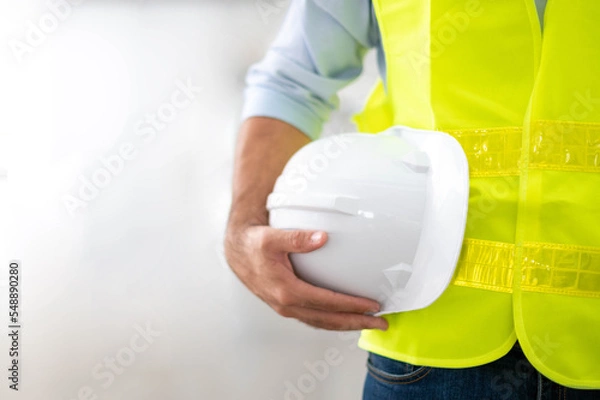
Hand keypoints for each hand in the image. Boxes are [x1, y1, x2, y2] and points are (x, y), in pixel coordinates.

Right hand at [224, 225, 388, 330]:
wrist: (237, 251)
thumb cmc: (253, 244)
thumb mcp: (272, 238)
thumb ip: (297, 238)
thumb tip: (321, 237)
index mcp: (286, 291)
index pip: (327, 302)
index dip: (352, 305)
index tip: (372, 305)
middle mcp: (287, 304)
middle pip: (328, 320)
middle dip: (357, 323)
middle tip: (381, 324)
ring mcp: (287, 307)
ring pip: (322, 323)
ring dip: (347, 324)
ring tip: (369, 323)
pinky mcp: (287, 305)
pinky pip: (314, 318)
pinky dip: (332, 320)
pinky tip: (344, 316)